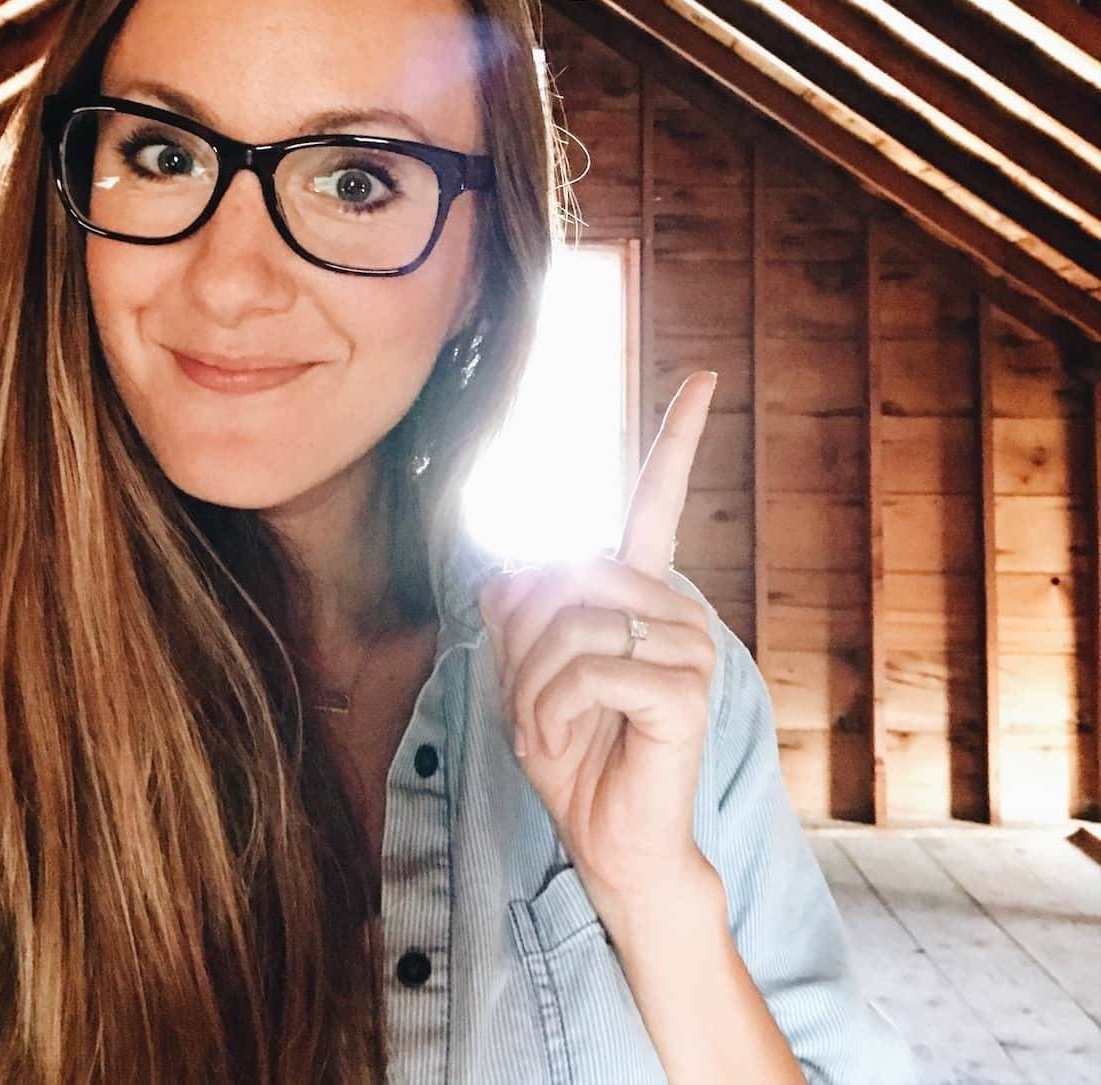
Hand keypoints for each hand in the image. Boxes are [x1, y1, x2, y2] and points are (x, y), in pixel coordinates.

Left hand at [477, 371, 718, 909]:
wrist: (607, 837)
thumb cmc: (574, 751)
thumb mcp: (524, 672)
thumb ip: (518, 611)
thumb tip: (507, 574)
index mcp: (643, 588)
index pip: (661, 497)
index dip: (679, 436)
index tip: (707, 376)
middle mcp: (675, 604)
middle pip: (564, 578)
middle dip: (521, 644)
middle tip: (529, 702)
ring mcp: (689, 646)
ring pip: (571, 625)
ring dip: (530, 685)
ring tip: (548, 728)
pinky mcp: (685, 690)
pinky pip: (588, 671)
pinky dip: (549, 711)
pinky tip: (564, 741)